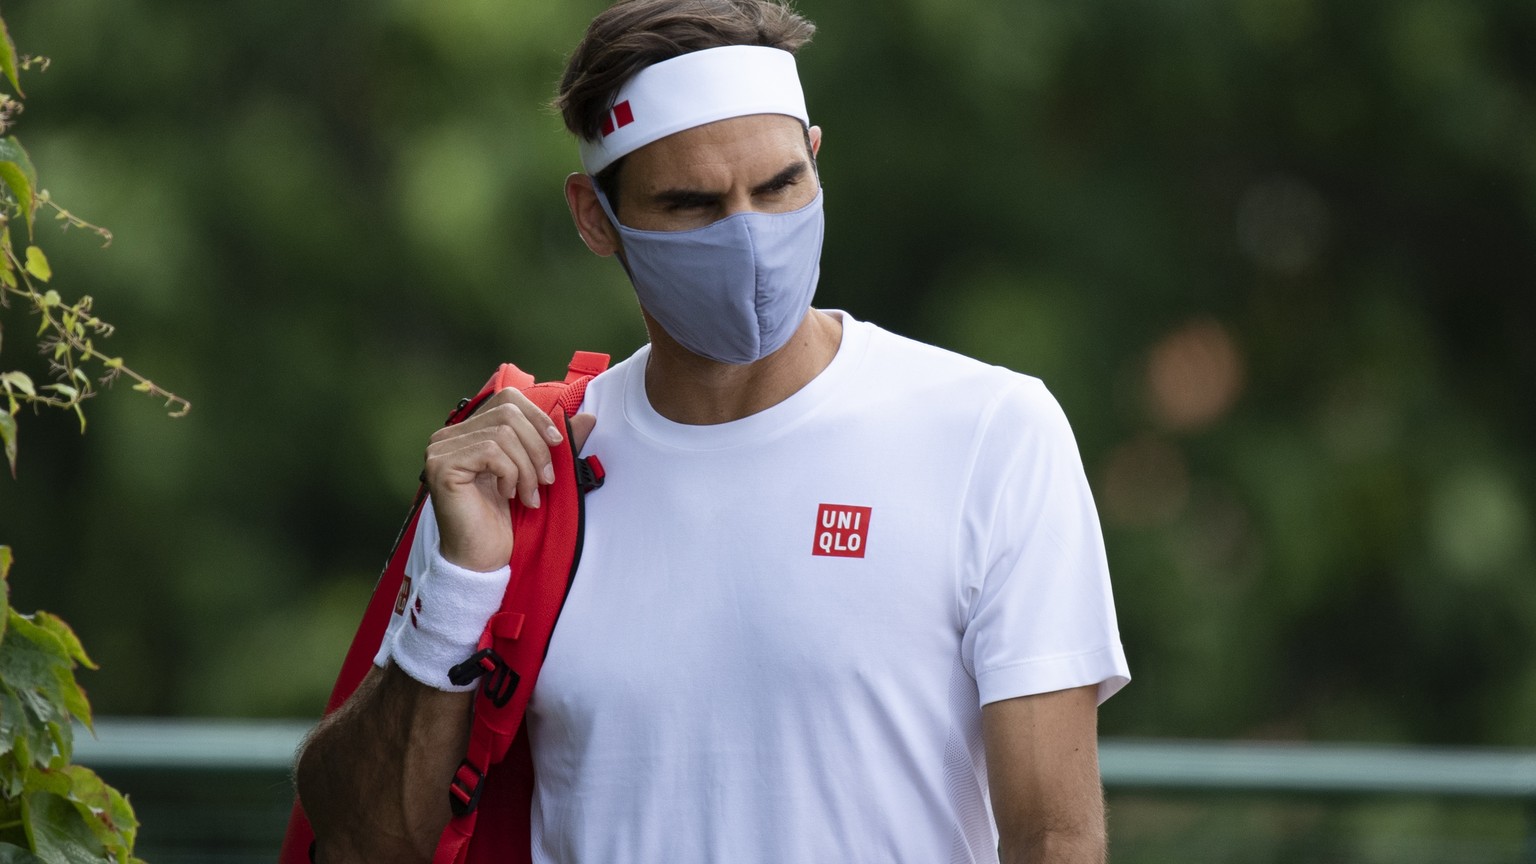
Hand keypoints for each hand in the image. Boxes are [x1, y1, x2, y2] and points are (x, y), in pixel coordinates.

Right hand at [423, 387, 595, 571]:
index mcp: (467, 431)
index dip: (538, 417)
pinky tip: (509, 496)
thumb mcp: (535, 472)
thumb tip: (588, 417)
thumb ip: (554, 443)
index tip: (557, 445)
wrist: (483, 559)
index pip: (508, 399)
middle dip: (537, 448)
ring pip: (503, 433)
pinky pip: (492, 451)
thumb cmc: (504, 519)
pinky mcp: (442, 466)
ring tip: (529, 495)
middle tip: (546, 481)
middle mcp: (448, 435)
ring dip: (527, 467)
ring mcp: (440, 449)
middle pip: (508, 414)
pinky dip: (511, 473)